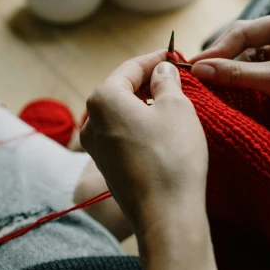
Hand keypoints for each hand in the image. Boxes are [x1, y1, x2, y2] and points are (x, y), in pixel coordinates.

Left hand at [81, 51, 207, 244]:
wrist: (165, 214)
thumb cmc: (172, 156)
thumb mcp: (177, 107)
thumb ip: (167, 81)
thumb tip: (161, 70)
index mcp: (103, 99)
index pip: (130, 67)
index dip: (155, 59)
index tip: (174, 55)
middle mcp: (91, 121)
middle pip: (123, 89)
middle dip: (149, 82)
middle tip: (178, 79)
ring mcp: (96, 147)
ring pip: (123, 114)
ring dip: (147, 106)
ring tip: (175, 105)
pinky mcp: (108, 167)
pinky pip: (124, 135)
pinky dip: (142, 127)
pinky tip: (165, 132)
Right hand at [190, 10, 269, 150]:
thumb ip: (236, 73)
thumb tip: (199, 69)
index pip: (245, 31)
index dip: (218, 50)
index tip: (194, 67)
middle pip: (247, 43)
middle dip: (224, 60)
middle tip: (198, 77)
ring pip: (253, 59)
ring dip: (234, 73)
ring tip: (210, 87)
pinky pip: (263, 73)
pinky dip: (247, 82)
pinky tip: (231, 93)